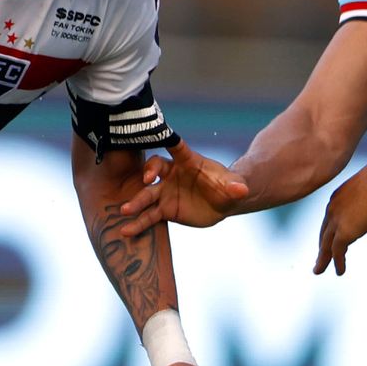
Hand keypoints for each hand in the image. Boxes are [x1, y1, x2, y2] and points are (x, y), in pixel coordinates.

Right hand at [119, 141, 248, 237]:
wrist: (222, 202)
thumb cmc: (227, 186)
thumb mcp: (233, 187)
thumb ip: (235, 187)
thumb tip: (241, 189)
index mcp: (188, 161)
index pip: (177, 148)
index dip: (169, 141)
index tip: (160, 134)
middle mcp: (172, 174)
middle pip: (155, 169)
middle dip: (148, 172)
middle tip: (146, 180)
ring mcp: (166, 192)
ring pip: (148, 195)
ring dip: (136, 202)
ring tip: (124, 211)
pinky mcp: (165, 209)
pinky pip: (149, 216)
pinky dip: (138, 223)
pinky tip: (125, 231)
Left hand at [314, 156, 366, 275]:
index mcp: (337, 198)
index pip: (330, 218)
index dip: (329, 230)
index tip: (329, 239)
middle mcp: (332, 209)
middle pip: (324, 232)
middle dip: (322, 245)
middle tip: (319, 257)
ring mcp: (336, 221)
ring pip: (325, 244)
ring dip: (323, 259)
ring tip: (318, 270)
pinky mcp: (343, 232)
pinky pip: (337, 252)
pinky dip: (337, 263)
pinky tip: (339, 272)